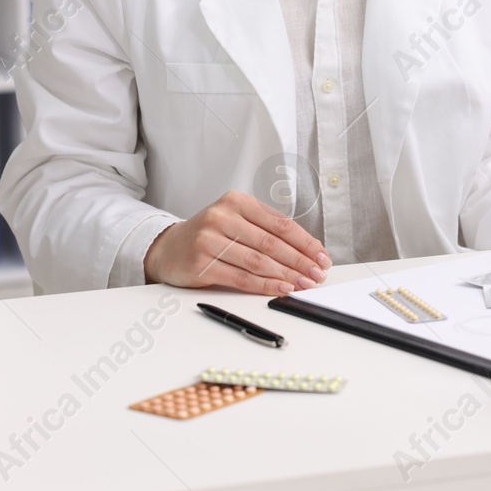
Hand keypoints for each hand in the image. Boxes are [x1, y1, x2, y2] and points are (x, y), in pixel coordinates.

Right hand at [143, 190, 331, 294]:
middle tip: (317, 274)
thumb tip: (306, 251)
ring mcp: (209, 240)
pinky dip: (265, 285)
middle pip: (271, 243)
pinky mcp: (201, 264)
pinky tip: (281, 289)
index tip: (321, 256)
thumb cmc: (210, 235)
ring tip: (304, 284)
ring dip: (286, 275)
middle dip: (300, 261)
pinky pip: (241, 278)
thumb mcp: (236, 220)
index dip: (305, 242)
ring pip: (257, 261)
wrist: (168, 248)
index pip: (280, 223)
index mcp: (236, 202)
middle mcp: (222, 217)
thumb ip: (266, 230)